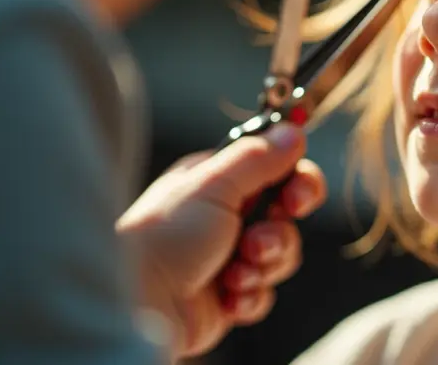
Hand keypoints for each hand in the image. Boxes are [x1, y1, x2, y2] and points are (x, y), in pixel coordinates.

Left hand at [116, 123, 326, 357]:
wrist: (138, 304)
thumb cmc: (166, 237)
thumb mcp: (215, 186)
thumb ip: (259, 158)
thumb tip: (293, 132)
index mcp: (218, 182)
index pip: (276, 171)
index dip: (297, 182)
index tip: (298, 196)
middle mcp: (225, 217)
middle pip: (285, 217)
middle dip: (278, 233)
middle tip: (259, 242)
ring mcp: (227, 257)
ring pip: (279, 256)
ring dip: (264, 264)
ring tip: (236, 273)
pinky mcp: (229, 295)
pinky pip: (263, 294)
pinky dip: (250, 296)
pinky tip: (227, 297)